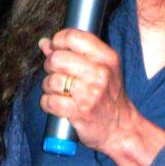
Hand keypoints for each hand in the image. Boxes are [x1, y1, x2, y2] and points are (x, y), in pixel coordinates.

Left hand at [39, 30, 164, 165]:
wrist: (120, 127)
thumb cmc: (108, 95)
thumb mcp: (100, 69)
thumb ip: (74, 53)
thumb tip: (44, 43)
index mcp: (107, 57)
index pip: (74, 37)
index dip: (58, 41)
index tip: (55, 48)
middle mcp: (100, 73)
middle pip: (58, 58)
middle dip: (50, 64)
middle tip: (55, 72)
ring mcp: (91, 93)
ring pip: (52, 80)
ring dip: (48, 86)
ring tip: (56, 90)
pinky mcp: (80, 112)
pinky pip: (50, 101)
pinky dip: (47, 103)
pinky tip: (55, 103)